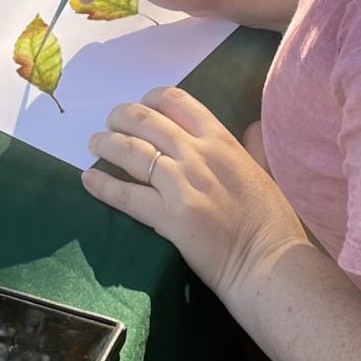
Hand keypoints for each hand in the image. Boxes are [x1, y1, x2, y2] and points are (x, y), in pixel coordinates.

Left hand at [82, 87, 309, 300]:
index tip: (140, 105)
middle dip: (120, 117)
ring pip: (131, 151)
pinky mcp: (168, 216)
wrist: (268, 261)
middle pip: (146, 121)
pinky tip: (88, 179)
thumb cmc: (272, 220)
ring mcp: (181, 184)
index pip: (177, 102)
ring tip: (94, 144)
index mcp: (221, 140)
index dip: (151, 98)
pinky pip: (126, 195)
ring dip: (106, 144)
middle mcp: (197, 154)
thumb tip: (253, 127)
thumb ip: (252, 146)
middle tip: (110, 123)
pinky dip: (103, 185)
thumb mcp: (265, 170)